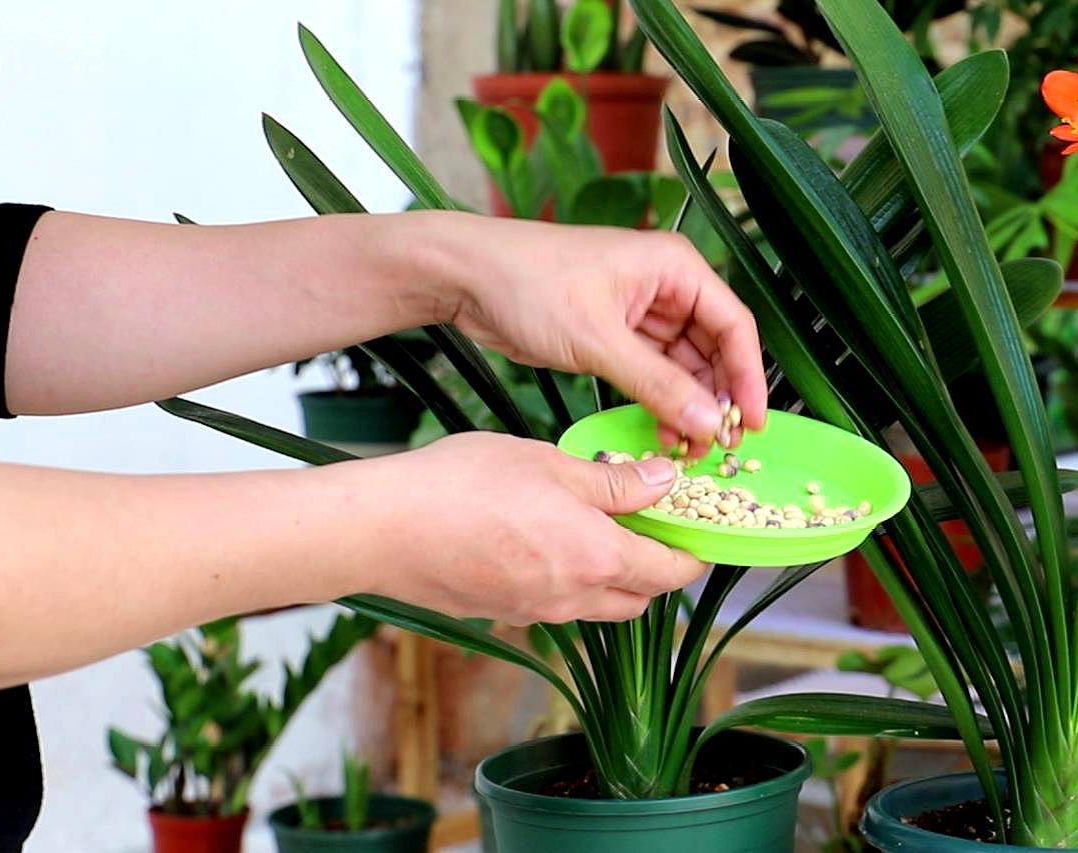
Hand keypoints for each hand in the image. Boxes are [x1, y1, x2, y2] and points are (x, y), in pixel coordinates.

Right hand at [350, 432, 704, 624]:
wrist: (381, 530)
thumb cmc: (462, 486)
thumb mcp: (551, 463)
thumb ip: (614, 482)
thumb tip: (664, 482)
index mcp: (597, 559)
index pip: (671, 573)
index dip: (692, 553)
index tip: (696, 528)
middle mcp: (572, 599)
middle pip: (639, 600)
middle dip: (655, 569)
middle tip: (646, 522)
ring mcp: (533, 614)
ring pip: (595, 606)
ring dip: (609, 577)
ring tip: (592, 526)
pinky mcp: (499, 614)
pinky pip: (552, 606)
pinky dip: (565, 581)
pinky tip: (541, 540)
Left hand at [441, 215, 767, 451]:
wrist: (466, 278)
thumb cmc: (528, 282)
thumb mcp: (598, 340)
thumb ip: (657, 384)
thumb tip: (706, 421)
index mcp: (675, 268)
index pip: (734, 326)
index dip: (747, 377)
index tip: (749, 423)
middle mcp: (666, 287)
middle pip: (714, 349)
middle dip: (716, 398)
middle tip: (717, 446)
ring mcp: (641, 312)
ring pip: (684, 367)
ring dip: (688, 406)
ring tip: (686, 448)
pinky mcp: (616, 335)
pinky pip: (654, 374)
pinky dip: (660, 402)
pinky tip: (660, 432)